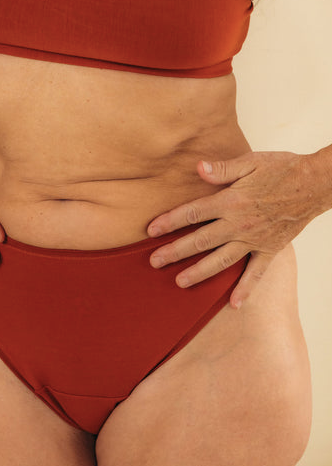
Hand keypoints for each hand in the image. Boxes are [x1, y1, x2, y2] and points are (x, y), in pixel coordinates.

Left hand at [147, 151, 322, 308]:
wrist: (316, 183)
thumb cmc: (282, 168)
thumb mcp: (251, 161)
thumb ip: (222, 168)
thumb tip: (198, 168)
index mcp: (231, 200)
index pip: (193, 213)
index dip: (170, 221)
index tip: (150, 230)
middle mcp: (239, 223)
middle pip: (201, 240)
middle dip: (175, 252)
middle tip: (154, 262)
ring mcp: (255, 239)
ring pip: (222, 260)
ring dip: (199, 272)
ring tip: (179, 282)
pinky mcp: (271, 249)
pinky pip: (256, 273)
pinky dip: (245, 289)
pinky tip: (233, 304)